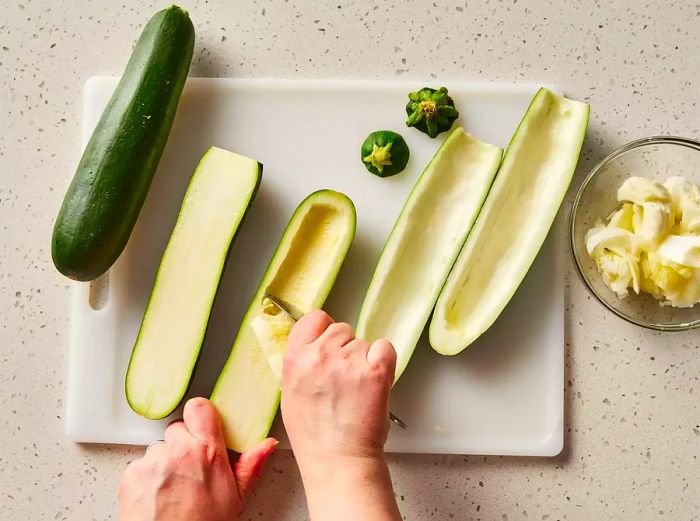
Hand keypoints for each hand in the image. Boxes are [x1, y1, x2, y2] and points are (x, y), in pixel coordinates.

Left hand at [118, 398, 276, 520]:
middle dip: (182, 444)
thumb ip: (251, 465)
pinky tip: (157, 495)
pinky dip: (146, 477)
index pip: (199, 407)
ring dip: (164, 461)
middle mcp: (179, 450)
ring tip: (172, 487)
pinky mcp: (132, 473)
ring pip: (159, 448)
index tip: (202, 426)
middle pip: (177, 429)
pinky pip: (140, 465)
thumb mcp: (235, 498)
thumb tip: (267, 445)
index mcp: (207, 451)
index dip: (200, 416)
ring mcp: (153, 460)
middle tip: (189, 468)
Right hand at [281, 310, 400, 520]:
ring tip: (357, 389)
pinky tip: (374, 381)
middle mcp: (321, 355)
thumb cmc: (315, 435)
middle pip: (341, 328)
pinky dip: (383, 360)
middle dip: (345, 347)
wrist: (339, 461)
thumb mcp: (290, 393)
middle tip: (344, 375)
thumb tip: (313, 345)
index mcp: (296, 359)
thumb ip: (300, 363)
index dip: (324, 328)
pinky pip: (385, 347)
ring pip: (363, 342)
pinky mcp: (376, 371)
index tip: (329, 341)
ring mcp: (350, 362)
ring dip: (363, 359)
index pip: (314, 318)